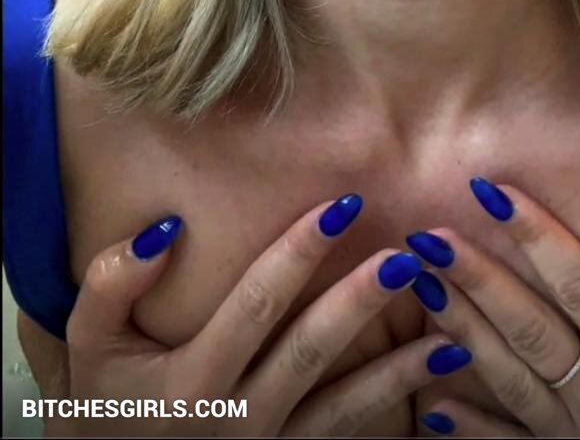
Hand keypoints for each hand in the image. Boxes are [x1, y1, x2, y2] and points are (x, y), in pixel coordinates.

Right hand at [25, 194, 471, 437]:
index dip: (298, 252)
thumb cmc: (104, 401)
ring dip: (400, 367)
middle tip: (408, 254)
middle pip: (311, 351)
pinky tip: (438, 372)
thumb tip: (166, 229)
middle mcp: (235, 417)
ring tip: (449, 327)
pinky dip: (396, 404)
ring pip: (345, 405)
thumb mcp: (88, 343)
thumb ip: (112, 282)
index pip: (255, 304)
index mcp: (191, 381)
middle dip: (361, 300)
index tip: (341, 204)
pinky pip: (349, 434)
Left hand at [405, 179, 579, 438]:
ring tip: (418, 278)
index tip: (496, 191)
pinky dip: (468, 426)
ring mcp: (579, 430)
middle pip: (530, 330)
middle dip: (477, 279)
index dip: (538, 237)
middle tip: (430, 234)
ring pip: (507, 376)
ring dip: (458, 327)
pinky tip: (431, 400)